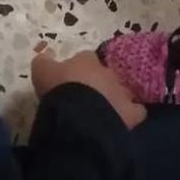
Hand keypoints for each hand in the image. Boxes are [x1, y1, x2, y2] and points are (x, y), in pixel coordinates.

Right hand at [31, 48, 146, 129]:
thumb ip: (43, 63)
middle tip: (85, 99)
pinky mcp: (130, 113)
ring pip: (120, 91)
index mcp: (86, 60)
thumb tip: (44, 58)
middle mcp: (106, 72)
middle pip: (103, 74)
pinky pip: (136, 111)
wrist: (79, 115)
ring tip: (103, 112)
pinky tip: (122, 122)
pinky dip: (132, 114)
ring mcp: (120, 91)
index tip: (70, 81)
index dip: (78, 70)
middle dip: (97, 84)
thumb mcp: (42, 72)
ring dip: (113, 98)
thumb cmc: (60, 90)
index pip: (84, 58)